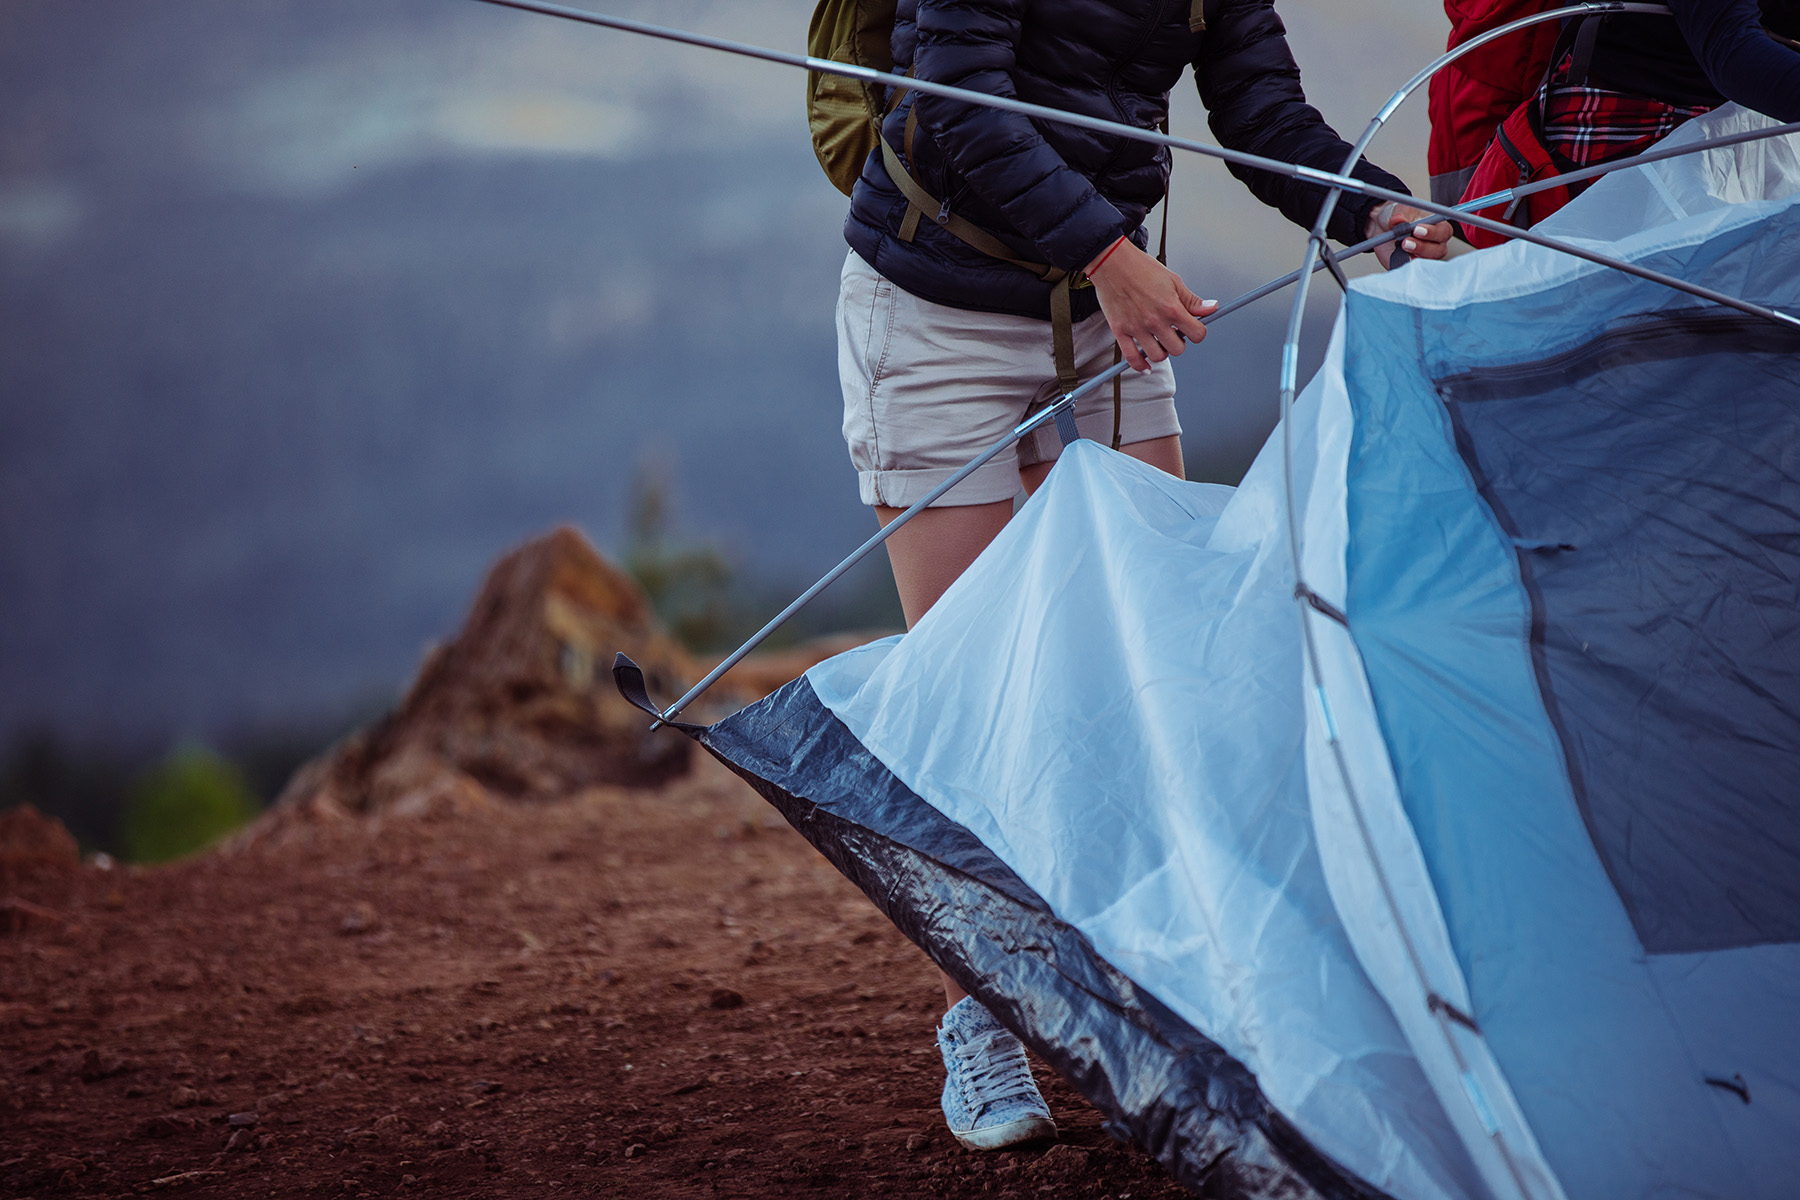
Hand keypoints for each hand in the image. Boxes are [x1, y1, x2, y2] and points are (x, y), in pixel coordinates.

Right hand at [1085, 238, 1217, 371]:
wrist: (1112, 262)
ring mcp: (1137, 328)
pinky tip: (1146, 366)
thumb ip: (1192, 300)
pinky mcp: (1120, 331)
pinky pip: (1132, 358)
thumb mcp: (1173, 281)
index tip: (1193, 328)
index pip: (1197, 334)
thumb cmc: (1142, 268)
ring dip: (1162, 352)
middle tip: (1174, 333)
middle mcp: (1155, 321)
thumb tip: (1212, 308)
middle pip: (1178, 349)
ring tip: (1159, 341)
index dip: (1198, 332)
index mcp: (1171, 308)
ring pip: (1157, 356)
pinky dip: (1140, 366)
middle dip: (1179, 342)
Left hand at [1367, 201, 1452, 268]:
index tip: (1416, 229)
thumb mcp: (1399, 210)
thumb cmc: (1399, 217)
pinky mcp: (1411, 266)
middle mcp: (1435, 245)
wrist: (1383, 228)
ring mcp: (1424, 258)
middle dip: (1422, 246)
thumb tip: (1397, 220)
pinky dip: (1405, 265)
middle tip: (1406, 241)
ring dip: (1414, 255)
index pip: (1443, 232)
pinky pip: (1412, 271)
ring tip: (1401, 246)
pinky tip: (1399, 258)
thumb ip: (1400, 214)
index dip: (1432, 232)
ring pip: (1426, 261)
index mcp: (1437, 228)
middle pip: (1438, 250)